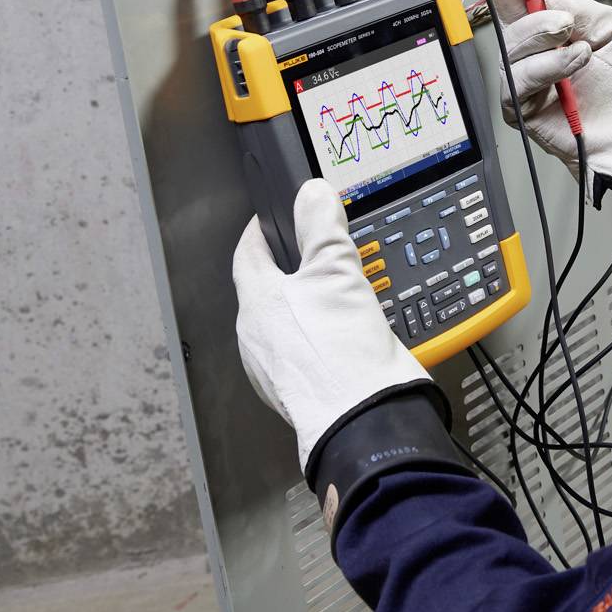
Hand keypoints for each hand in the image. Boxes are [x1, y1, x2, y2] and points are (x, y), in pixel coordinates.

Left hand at [232, 179, 429, 470]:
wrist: (363, 417)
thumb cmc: (337, 349)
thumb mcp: (336, 270)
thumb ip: (323, 227)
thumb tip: (313, 194)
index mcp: (255, 303)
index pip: (247, 254)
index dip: (261, 231)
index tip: (272, 218)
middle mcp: (258, 338)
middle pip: (268, 290)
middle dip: (293, 270)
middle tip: (319, 253)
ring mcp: (278, 368)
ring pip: (288, 323)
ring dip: (311, 306)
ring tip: (343, 293)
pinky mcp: (304, 390)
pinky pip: (309, 351)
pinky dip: (326, 336)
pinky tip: (351, 331)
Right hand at [482, 0, 611, 188]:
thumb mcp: (609, 27)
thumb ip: (576, 5)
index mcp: (554, 22)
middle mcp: (535, 46)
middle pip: (503, 5)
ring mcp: (525, 74)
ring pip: (510, 42)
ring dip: (540, 31)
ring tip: (570, 32)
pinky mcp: (521, 105)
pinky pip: (519, 78)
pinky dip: (548, 65)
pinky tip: (575, 60)